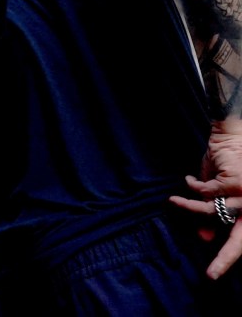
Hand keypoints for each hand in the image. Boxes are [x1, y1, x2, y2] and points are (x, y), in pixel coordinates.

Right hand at [168, 123, 241, 278]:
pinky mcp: (231, 183)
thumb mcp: (223, 192)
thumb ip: (217, 213)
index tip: (215, 273)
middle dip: (224, 257)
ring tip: (174, 203)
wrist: (233, 135)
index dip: (229, 257)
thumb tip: (205, 236)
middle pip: (238, 239)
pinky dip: (193, 186)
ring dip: (190, 208)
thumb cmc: (231, 162)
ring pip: (212, 211)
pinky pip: (204, 192)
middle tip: (210, 275)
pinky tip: (189, 181)